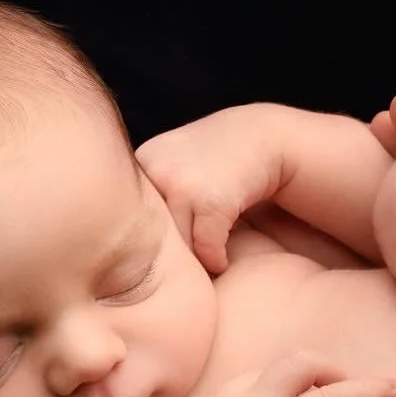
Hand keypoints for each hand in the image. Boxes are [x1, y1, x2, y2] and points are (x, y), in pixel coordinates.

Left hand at [136, 104, 285, 273]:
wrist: (266, 137)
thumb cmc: (221, 161)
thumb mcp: (176, 168)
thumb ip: (155, 199)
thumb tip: (129, 253)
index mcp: (143, 163)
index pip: (134, 223)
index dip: (155, 240)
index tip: (170, 246)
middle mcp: (155, 170)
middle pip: (153, 238)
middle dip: (174, 252)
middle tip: (191, 256)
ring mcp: (181, 184)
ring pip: (178, 248)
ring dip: (194, 259)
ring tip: (206, 254)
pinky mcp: (210, 201)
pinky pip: (206, 251)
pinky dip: (217, 259)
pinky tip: (223, 256)